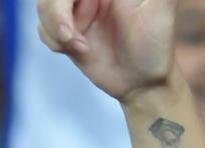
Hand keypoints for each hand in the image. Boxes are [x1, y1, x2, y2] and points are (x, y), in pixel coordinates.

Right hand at [36, 0, 175, 101]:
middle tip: (70, 35)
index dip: (66, 1)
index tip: (74, 17)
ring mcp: (75, 9)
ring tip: (81, 48)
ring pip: (44, 4)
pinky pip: (43, 27)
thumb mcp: (160, 8)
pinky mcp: (65, 30)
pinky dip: (54, 40)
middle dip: (56, 11)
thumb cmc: (157, 44)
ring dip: (55, 27)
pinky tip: (80, 51)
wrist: (145, 83)